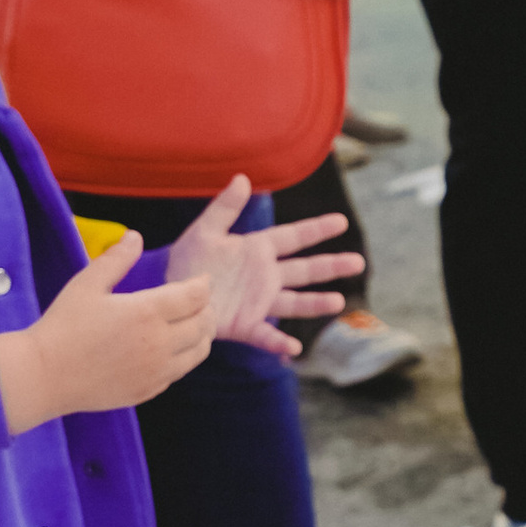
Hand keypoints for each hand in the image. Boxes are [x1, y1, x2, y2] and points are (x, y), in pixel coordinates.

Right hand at [0, 230, 215, 430]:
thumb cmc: (62, 326)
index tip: (201, 279)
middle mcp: (159, 343)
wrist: (43, 376)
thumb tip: (135, 236)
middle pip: (204, 323)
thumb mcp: (86, 284)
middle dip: (207, 308)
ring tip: (194, 324)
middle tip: (200, 301)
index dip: (203, 285)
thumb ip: (116, 259)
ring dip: (202, 335)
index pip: (195, 296)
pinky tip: (173, 348)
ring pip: (199, 351)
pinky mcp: (148, 390)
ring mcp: (156, 371)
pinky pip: (180, 371)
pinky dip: (185, 357)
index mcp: (147, 313)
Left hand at [164, 176, 361, 354]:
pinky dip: (279, 343)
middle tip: (358, 262)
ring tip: (339, 302)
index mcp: (257, 250)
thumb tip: (243, 178)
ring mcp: (258, 302)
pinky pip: (266, 335)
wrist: (167, 293)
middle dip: (331, 265)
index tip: (340, 222)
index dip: (316, 229)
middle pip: (304, 270)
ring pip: (294, 302)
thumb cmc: (184, 261)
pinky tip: (294, 348)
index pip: (293, 237)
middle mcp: (264, 276)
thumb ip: (224, 207)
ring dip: (316, 303)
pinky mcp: (245, 325)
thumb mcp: (203, 231)